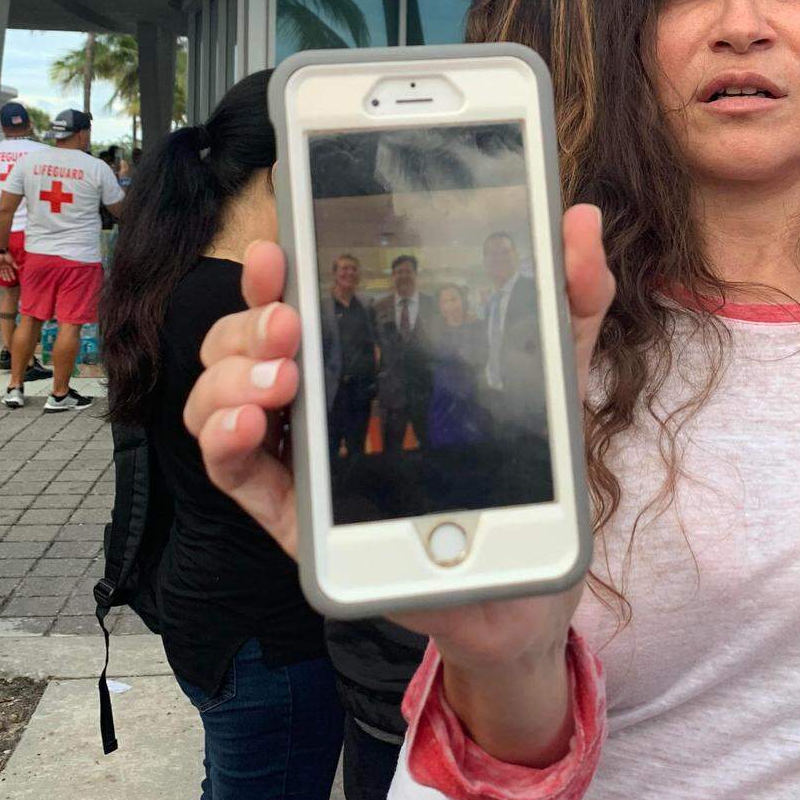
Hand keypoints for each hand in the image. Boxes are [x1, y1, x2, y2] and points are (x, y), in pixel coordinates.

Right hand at [185, 202, 612, 592]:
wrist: (527, 579)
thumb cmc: (526, 473)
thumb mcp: (552, 377)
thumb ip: (569, 300)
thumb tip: (581, 220)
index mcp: (364, 358)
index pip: (296, 298)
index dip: (272, 273)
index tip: (275, 250)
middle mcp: (319, 399)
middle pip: (241, 342)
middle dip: (249, 321)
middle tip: (288, 322)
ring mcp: (302, 459)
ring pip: (219, 397)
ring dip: (229, 376)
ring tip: (281, 378)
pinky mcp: (298, 523)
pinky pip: (234, 476)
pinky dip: (223, 441)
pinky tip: (249, 423)